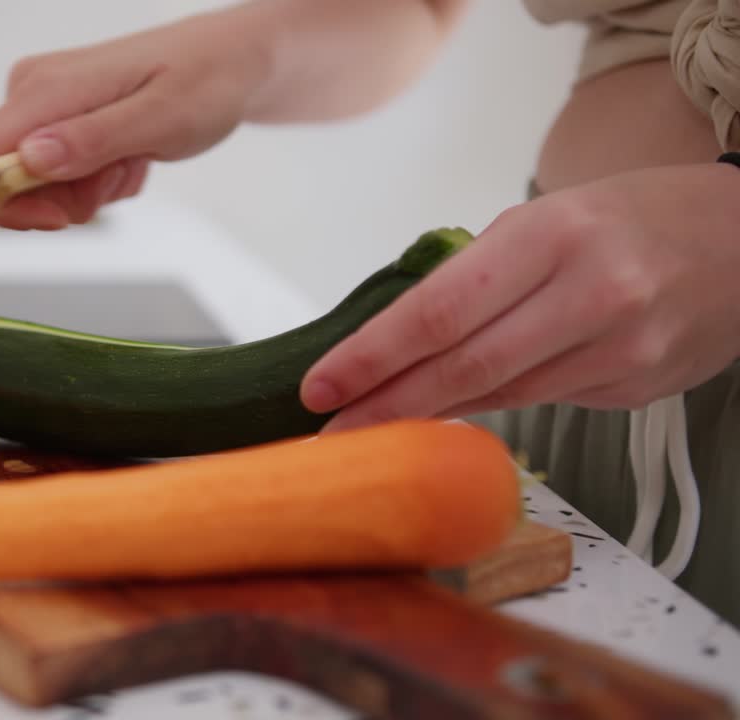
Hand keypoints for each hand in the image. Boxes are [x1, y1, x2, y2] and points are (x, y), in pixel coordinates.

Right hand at [0, 7, 275, 229]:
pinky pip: (62, 175)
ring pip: (39, 183)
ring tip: (134, 158)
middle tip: (120, 174)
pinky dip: (100, 179)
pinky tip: (133, 154)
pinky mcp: (62, 119)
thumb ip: (91, 141)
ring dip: (90, 189)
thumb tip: (29, 160)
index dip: (8, 201)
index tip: (62, 215)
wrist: (232, 63)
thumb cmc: (206, 80)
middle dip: (63, 198)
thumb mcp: (159, 119)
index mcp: (47, 89)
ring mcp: (47, 105)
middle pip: (7, 180)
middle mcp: (34, 92)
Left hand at [300, 163, 739, 431]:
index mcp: (550, 235)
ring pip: (500, 396)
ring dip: (427, 419)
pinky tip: (445, 422)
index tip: (320, 386)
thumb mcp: (546, 219)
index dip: (372, 356)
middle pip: (463, 367)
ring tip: (368, 434)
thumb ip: (476, 278)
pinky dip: (486, 413)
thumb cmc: (628, 219)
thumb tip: (396, 341)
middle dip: (386, 407)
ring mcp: (620, 349)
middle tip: (328, 436)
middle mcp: (588, 293)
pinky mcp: (636, 388)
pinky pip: (541, 405)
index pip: (439, 309)